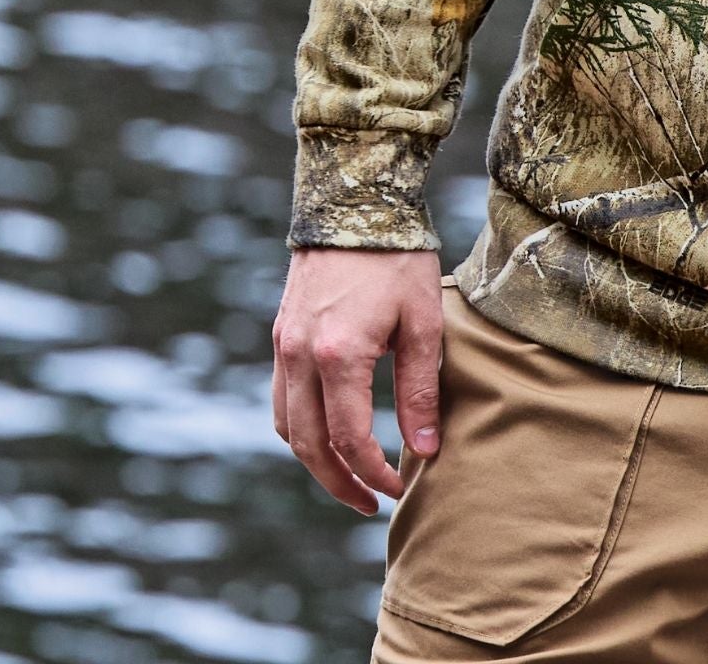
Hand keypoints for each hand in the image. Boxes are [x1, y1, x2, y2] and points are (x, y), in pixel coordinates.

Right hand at [271, 247, 444, 514]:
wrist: (355, 204)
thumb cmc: (398, 260)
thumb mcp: (423, 322)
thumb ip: (420, 389)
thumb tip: (426, 449)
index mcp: (338, 355)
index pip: (349, 439)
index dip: (374, 472)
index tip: (400, 487)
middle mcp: (300, 356)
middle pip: (308, 446)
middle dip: (339, 482)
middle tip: (371, 503)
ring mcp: (283, 346)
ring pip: (287, 427)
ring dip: (315, 461)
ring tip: (350, 476)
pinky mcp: (280, 335)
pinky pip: (282, 399)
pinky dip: (301, 427)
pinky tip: (330, 432)